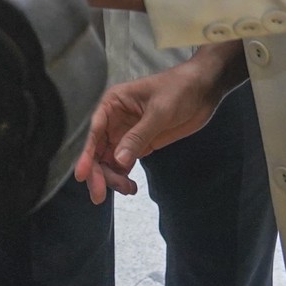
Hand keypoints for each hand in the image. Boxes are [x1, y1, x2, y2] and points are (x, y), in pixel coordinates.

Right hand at [74, 58, 231, 202]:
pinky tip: (130, 188)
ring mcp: (126, 134)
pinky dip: (124, 177)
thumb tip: (119, 161)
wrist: (203, 90)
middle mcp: (114, 120)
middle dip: (98, 172)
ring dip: (112, 177)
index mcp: (113, 103)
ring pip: (109, 160)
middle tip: (99, 195)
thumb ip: (138, 136)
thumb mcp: (159, 112)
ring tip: (127, 190)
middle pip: (98, 149)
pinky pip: (124, 163)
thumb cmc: (179, 90)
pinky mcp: (140, 144)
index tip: (81, 175)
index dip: (86, 154)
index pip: (94, 131)